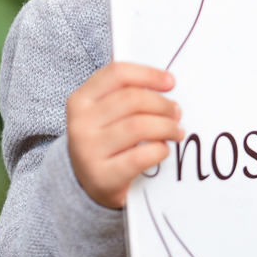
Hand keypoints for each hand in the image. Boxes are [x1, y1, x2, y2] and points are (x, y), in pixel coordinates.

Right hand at [66, 62, 181, 208]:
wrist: (86, 183)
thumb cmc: (105, 139)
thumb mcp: (105, 112)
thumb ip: (127, 93)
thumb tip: (166, 82)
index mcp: (81, 100)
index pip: (117, 74)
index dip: (149, 74)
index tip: (171, 82)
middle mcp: (80, 123)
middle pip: (133, 99)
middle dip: (163, 104)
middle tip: (176, 112)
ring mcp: (88, 151)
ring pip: (139, 126)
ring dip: (166, 127)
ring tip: (176, 131)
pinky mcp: (102, 176)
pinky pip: (140, 156)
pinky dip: (159, 150)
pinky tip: (163, 150)